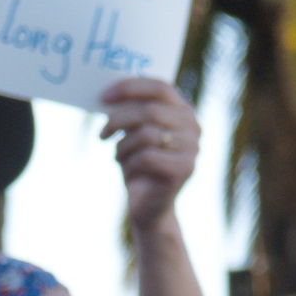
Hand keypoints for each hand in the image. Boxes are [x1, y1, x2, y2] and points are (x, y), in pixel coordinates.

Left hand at [98, 78, 198, 229]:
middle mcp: (193, 126)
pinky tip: (129, 173)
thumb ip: (130, 112)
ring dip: (123, 146)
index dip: (130, 88)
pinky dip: (129, 164)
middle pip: (150, 110)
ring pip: (146, 134)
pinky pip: (147, 157)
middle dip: (119, 120)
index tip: (103, 97)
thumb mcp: (134, 134)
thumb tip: (108, 94)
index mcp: (184, 111)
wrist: (150, 207)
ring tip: (119, 157)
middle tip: (102, 133)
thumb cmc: (139, 165)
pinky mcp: (184, 169)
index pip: (160, 87)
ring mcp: (192, 148)